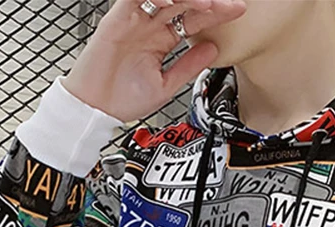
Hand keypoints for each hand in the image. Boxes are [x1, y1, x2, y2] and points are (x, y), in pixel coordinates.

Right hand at [62, 0, 247, 123]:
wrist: (95, 109)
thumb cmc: (122, 98)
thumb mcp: (166, 86)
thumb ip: (188, 67)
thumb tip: (213, 50)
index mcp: (161, 40)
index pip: (193, 20)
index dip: (216, 14)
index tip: (238, 12)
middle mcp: (149, 25)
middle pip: (184, 3)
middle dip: (208, 1)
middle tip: (229, 3)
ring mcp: (135, 19)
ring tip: (208, 2)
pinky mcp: (118, 18)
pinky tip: (173, 1)